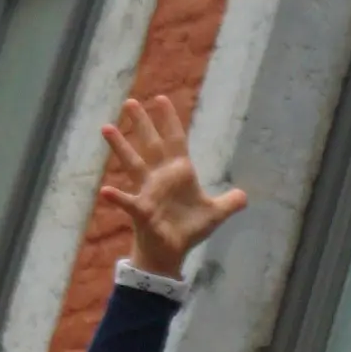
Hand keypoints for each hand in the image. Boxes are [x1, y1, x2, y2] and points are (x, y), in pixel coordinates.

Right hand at [102, 87, 244, 280]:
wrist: (171, 253)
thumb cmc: (188, 231)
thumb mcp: (215, 214)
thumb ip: (230, 202)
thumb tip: (245, 196)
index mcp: (179, 173)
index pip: (175, 140)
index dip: (169, 120)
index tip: (160, 99)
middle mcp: (160, 177)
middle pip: (150, 144)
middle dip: (141, 123)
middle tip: (129, 101)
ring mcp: (148, 192)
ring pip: (133, 164)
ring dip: (121, 146)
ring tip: (107, 127)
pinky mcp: (142, 212)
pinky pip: (128, 202)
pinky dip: (118, 197)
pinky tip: (106, 190)